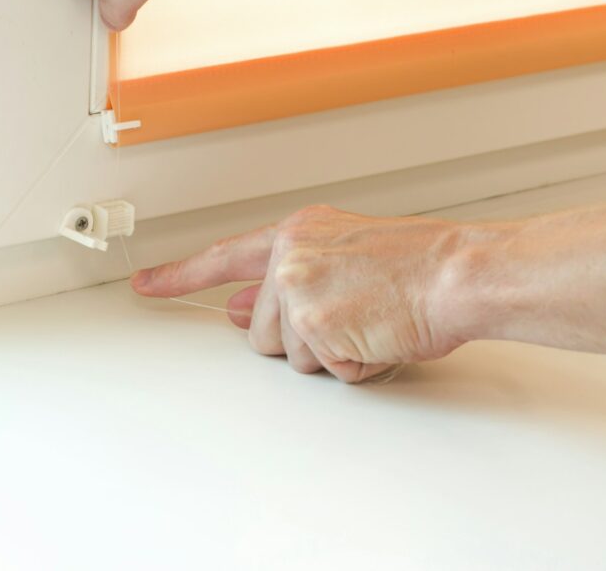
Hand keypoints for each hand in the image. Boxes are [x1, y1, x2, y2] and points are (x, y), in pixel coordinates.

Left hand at [131, 205, 484, 382]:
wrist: (457, 272)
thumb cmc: (416, 263)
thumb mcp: (341, 253)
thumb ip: (287, 278)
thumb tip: (239, 307)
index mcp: (295, 233)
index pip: (222, 257)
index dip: (179, 275)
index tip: (148, 285)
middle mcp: (289, 259)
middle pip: (258, 331)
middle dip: (298, 340)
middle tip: (349, 315)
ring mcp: (300, 292)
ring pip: (290, 357)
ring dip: (331, 354)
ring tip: (370, 320)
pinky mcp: (317, 327)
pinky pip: (327, 372)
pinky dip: (357, 366)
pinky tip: (380, 335)